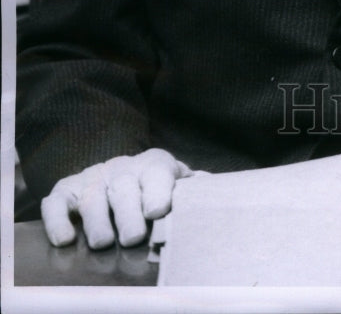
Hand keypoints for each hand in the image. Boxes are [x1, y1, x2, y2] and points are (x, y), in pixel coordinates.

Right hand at [41, 148, 193, 248]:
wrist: (120, 172)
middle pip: (124, 187)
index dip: (158, 190)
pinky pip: (56, 203)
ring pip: (92, 197)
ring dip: (97, 220)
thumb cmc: (154, 188)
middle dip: (128, 212)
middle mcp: (122, 169)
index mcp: (154, 166)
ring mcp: (92, 179)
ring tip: (103, 243)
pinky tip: (65, 240)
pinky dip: (57, 220)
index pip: (157, 172)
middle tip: (133, 237)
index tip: (159, 210)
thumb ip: (194, 189)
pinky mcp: (66, 192)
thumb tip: (215, 190)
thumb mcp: (177, 184)